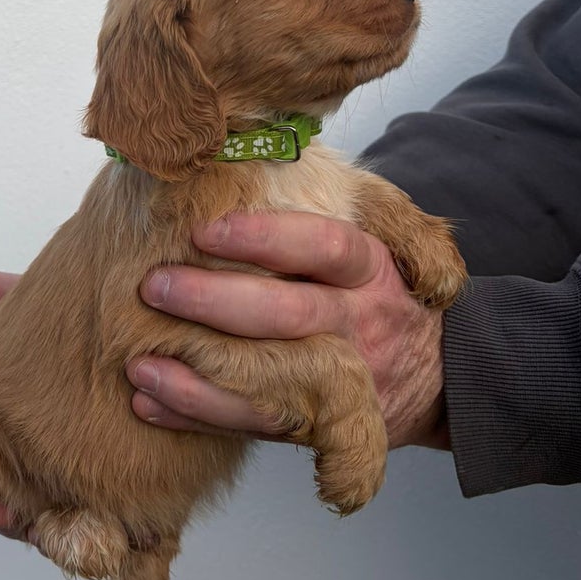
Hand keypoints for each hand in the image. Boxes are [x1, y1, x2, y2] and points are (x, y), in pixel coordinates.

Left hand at [124, 212, 449, 451]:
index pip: (324, 245)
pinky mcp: (318, 423)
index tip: (205, 230)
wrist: (440, 376)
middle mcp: (358, 322)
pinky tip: (150, 401)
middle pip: (290, 313)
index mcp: (371, 269)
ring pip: (268, 381)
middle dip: (215, 301)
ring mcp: (341, 379)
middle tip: (155, 286)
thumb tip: (236, 155)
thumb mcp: (375, 244)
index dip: (265, 237)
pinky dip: (198, 415)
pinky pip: (253, 424)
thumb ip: (320, 213)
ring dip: (196, 376)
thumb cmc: (377, 293)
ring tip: (140, 362)